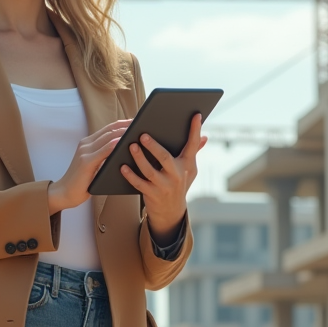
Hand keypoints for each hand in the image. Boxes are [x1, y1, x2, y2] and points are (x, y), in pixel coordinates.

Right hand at [47, 119, 130, 213]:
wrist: (65, 193)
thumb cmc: (83, 182)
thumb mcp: (95, 165)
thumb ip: (105, 156)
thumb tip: (123, 151)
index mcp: (88, 144)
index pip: (107, 129)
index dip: (122, 124)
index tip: (135, 121)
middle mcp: (85, 144)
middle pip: (109, 131)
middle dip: (125, 126)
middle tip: (140, 123)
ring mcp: (84, 152)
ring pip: (107, 138)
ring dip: (122, 133)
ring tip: (136, 130)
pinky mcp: (86, 162)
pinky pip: (103, 151)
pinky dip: (113, 145)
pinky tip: (123, 143)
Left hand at [121, 113, 207, 241]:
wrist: (171, 212)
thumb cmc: (178, 184)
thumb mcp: (189, 170)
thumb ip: (194, 152)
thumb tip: (205, 137)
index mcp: (187, 165)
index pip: (193, 145)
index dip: (195, 130)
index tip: (195, 114)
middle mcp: (177, 175)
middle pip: (165, 158)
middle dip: (154, 146)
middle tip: (143, 135)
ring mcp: (165, 186)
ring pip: (150, 171)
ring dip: (139, 158)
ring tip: (131, 146)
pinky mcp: (153, 195)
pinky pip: (139, 184)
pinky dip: (130, 175)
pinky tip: (122, 166)